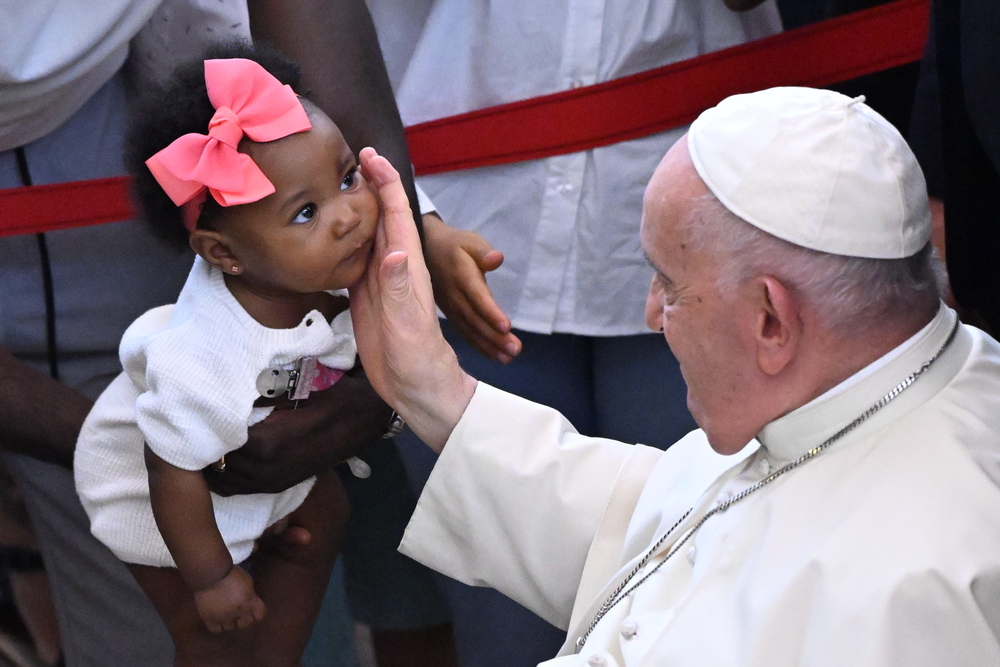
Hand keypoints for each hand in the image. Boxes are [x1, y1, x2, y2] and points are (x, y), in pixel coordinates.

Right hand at [193, 566, 265, 632]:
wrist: (211, 573)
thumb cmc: (231, 573)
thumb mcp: (247, 581)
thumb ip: (250, 594)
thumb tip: (249, 601)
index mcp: (250, 601)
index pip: (260, 615)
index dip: (257, 614)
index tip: (252, 610)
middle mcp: (239, 612)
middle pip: (245, 624)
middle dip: (243, 619)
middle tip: (238, 613)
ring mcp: (224, 617)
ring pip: (230, 628)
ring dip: (229, 622)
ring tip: (225, 614)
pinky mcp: (210, 619)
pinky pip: (216, 630)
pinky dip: (217, 625)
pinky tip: (216, 618)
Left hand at [206, 368, 391, 495]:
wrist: (363, 416)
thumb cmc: (328, 393)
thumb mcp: (289, 385)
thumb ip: (253, 393)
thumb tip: (217, 387)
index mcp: (265, 444)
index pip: (212, 444)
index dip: (198, 428)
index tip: (191, 411)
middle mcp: (265, 470)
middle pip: (214, 465)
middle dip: (202, 447)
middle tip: (192, 424)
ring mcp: (272, 482)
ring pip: (223, 480)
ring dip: (213, 462)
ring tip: (206, 438)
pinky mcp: (279, 485)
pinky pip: (238, 487)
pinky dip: (226, 474)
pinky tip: (225, 454)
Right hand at [350, 148, 477, 451]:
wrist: (416, 387)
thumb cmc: (418, 358)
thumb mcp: (407, 324)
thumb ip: (398, 289)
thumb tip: (392, 252)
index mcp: (407, 268)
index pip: (398, 215)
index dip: (386, 183)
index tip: (370, 156)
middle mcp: (394, 268)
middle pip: (381, 217)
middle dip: (369, 185)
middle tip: (352, 156)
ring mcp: (379, 282)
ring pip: (367, 235)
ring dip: (356, 209)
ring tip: (338, 184)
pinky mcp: (365, 297)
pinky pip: (354, 261)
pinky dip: (344, 241)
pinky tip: (333, 234)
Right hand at [422, 213, 521, 362]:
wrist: (425, 252)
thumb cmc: (454, 245)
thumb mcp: (469, 240)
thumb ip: (483, 251)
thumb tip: (497, 259)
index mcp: (461, 276)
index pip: (477, 296)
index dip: (490, 312)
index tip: (506, 327)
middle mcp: (455, 296)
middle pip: (475, 319)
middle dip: (495, 336)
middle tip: (515, 350)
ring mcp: (451, 308)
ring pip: (470, 330)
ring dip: (489, 346)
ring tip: (508, 359)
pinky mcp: (450, 316)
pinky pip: (465, 333)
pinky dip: (480, 346)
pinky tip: (495, 356)